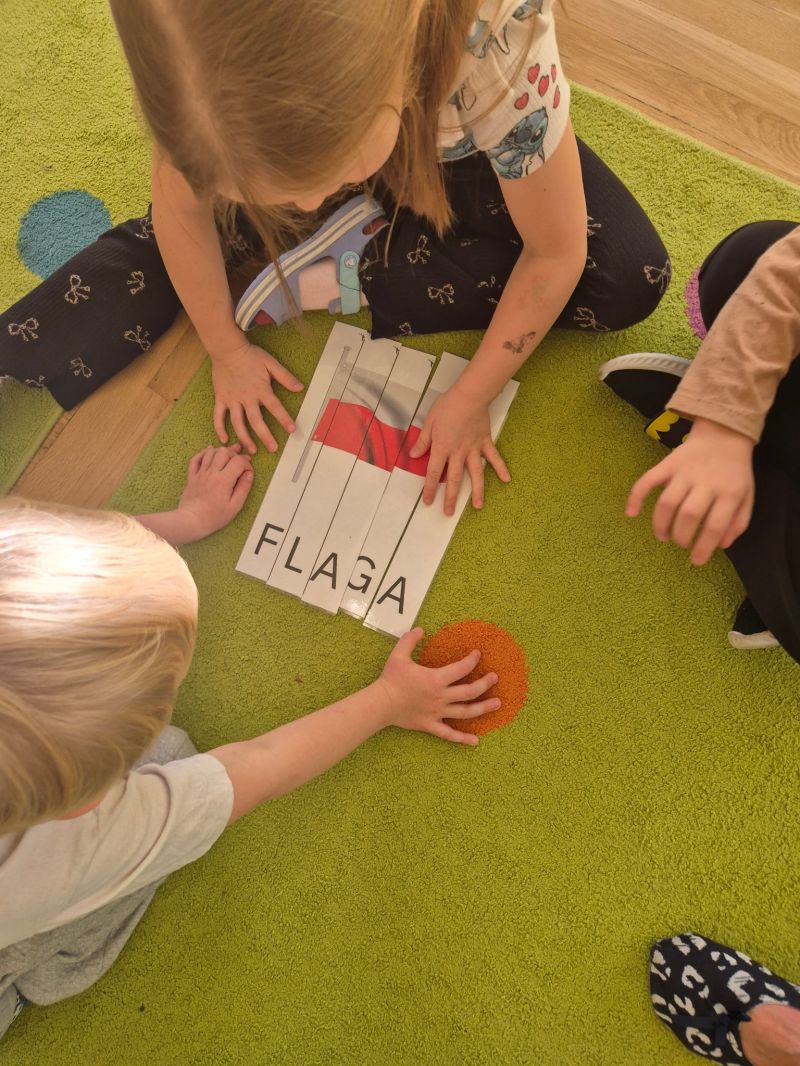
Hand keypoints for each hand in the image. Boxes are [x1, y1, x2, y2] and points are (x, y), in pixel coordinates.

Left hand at [176, 445, 253, 540]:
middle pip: (224, 452)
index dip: (246, 464)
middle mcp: (212, 473)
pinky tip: (210, 451)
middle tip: (240, 460)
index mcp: (224, 480)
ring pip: (211, 452)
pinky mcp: (192, 476)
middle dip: (234, 454)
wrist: (191, 521)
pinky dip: (204, 452)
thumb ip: (244, 488)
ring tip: (228, 454)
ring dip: (221, 451)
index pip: (238, 461)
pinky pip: (196, 458)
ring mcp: (200, 473)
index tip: (248, 472)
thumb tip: (249, 474)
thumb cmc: (214, 517)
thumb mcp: (235, 506)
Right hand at [211, 338, 303, 454]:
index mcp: (260, 389)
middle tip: (273, 448)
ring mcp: (232, 400)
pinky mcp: (221, 399)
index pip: (275, 407)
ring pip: (238, 423)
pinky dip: (220, 429)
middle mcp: (246, 398)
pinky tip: (225, 440)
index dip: (284, 419)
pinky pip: (219, 416)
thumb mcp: (271, 363)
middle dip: (265, 436)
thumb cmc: (251, 356)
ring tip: (252, 450)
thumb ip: (285, 377)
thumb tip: (300, 388)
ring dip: (245, 438)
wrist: (227, 349)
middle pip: (256, 421)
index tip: (292, 430)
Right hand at [374, 628, 499, 746]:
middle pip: (469, 691)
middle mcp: (441, 697)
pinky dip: (462, 738)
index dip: (472, 661)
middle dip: (485, 684)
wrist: (381, 704)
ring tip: (497, 704)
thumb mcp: (399, 655)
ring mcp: (437, 713)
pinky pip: (449, 734)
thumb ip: (410, 640)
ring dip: (483, 708)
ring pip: (465, 712)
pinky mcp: (430, 725)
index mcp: (436, 679)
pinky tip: (475, 741)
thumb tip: (420, 629)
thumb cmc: (390, 679)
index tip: (477, 655)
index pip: (461, 669)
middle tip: (494, 678)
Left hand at [409, 386, 509, 514]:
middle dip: (451, 497)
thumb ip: (423, 441)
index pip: (434, 473)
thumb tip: (414, 455)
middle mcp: (458, 453)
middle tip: (448, 512)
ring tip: (477, 506)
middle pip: (454, 479)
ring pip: (475, 474)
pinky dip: (501, 468)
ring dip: (477, 491)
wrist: (469, 395)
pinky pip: (494, 458)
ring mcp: (474, 449)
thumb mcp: (429, 422)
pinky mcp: (485, 442)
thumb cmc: (447, 406)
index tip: (428, 501)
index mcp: (442, 448)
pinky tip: (506, 480)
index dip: (430, 488)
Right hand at [626, 418, 754, 564]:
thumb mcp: (747, 496)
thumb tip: (721, 545)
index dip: (703, 547)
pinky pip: (647, 480)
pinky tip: (631, 513)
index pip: (714, 525)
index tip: (696, 561)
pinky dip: (636, 497)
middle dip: (681, 536)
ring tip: (663, 536)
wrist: (724, 435)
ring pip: (667, 502)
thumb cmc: (734, 471)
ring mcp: (684, 472)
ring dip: (661, 524)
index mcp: (729, 492)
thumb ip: (738, 522)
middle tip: (679, 544)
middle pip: (688, 515)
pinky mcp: (668, 463)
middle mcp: (706, 482)